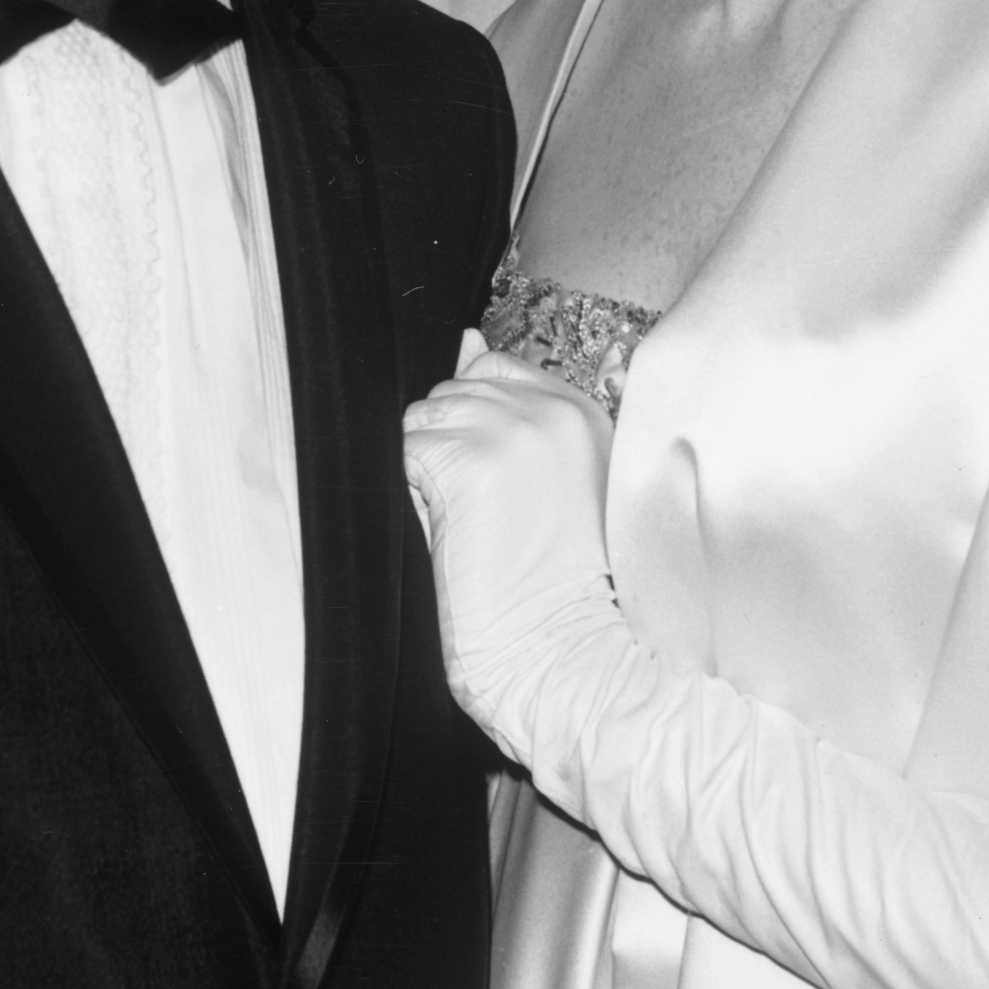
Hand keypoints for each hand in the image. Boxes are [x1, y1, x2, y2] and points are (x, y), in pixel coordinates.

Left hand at [402, 343, 621, 729]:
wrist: (567, 650)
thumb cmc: (561, 583)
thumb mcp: (553, 478)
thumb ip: (512, 403)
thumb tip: (466, 338)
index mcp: (583, 412)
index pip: (495, 368)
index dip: (474, 421)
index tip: (489, 477)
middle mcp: (550, 408)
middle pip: (452, 391)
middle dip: (449, 447)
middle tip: (489, 514)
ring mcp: (510, 430)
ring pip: (422, 418)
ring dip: (428, 471)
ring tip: (475, 526)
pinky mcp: (467, 461)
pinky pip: (405, 451)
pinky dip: (415, 493)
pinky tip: (455, 532)